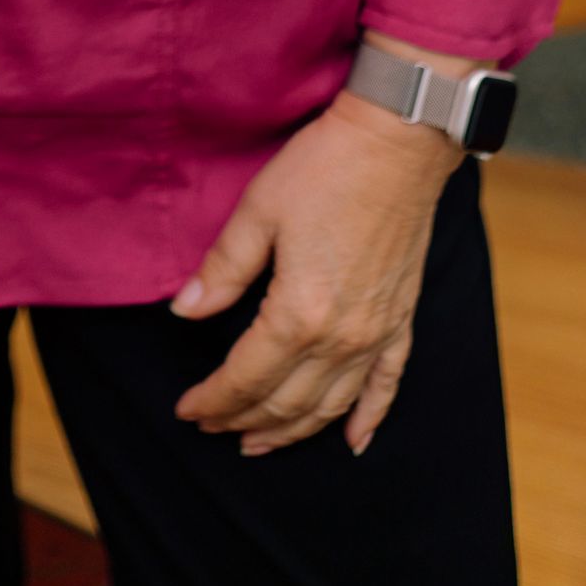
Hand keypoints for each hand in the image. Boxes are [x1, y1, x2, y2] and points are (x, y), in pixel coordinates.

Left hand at [168, 92, 460, 455]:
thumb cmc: (324, 168)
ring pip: (329, 405)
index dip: (213, 399)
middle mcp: (341, 337)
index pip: (246, 377)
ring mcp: (377, 334)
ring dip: (292, 431)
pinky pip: (386, 386)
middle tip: (212, 427)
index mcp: (299, 313)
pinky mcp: (401, 321)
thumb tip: (184, 312)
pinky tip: (352, 441)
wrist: (398, 142)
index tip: (187, 410)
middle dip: (243, 420)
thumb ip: (222, 270)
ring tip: (259, 443)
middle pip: (285, 401)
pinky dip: (367, 419)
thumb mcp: (259, 210)